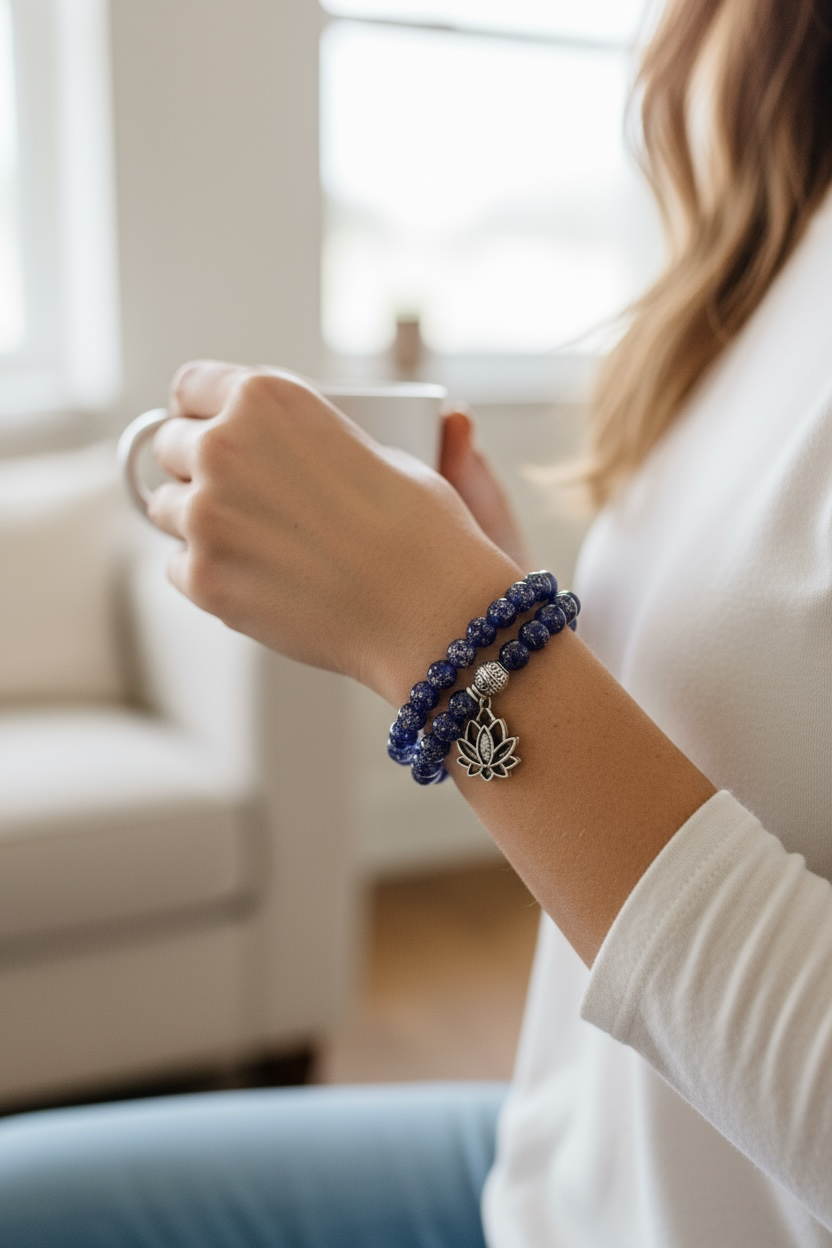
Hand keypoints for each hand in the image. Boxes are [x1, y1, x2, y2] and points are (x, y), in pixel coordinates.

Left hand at [148, 361, 520, 703]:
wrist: (430, 611)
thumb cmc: (419, 530)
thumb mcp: (371, 448)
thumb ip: (306, 441)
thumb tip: (278, 451)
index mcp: (266, 397)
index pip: (190, 387)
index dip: (203, 411)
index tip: (211, 430)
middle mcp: (223, 444)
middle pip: (169, 444)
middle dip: (196, 466)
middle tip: (240, 495)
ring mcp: (205, 513)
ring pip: (165, 507)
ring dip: (197, 520)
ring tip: (256, 542)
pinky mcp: (202, 577)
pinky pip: (179, 566)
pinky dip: (209, 573)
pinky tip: (261, 579)